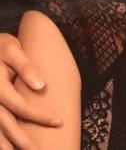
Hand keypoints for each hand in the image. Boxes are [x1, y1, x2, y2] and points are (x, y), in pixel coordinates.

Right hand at [0, 34, 61, 148]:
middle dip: (23, 141)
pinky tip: (9, 148)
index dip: (39, 115)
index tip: (58, 121)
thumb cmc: (0, 48)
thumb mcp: (11, 50)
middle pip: (5, 126)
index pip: (20, 106)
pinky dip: (0, 139)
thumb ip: (26, 67)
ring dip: (7, 145)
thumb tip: (42, 86)